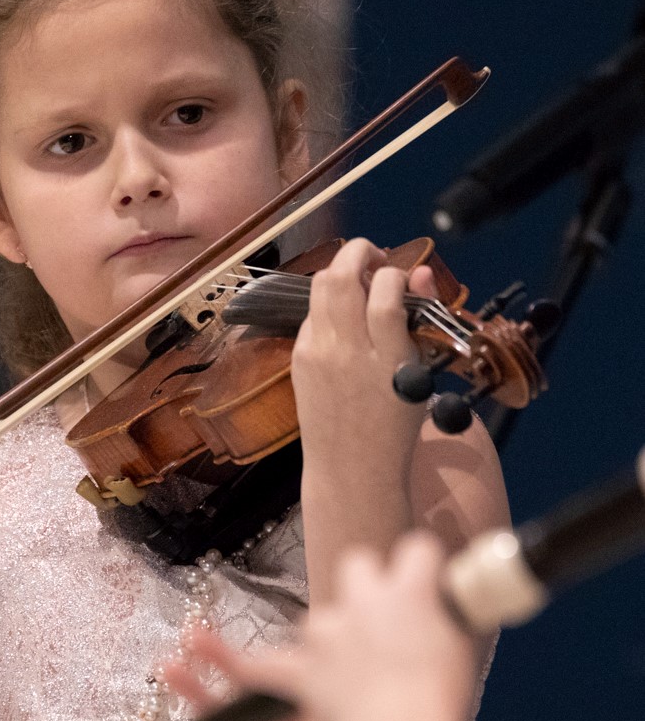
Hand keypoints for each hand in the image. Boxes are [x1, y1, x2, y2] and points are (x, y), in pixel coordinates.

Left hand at [291, 237, 436, 490]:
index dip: (396, 273)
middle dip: (359, 252)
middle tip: (375, 257)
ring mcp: (318, 354)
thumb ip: (419, 321)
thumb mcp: (419, 375)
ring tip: (359, 280)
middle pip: (342, 277)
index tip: (402, 278)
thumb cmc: (394, 428)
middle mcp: (348, 352)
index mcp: (388, 359)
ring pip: (320, 287)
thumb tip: (421, 273)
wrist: (350, 468)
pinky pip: (311, 314)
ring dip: (340, 271)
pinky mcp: (299, 359)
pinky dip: (327, 304)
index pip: (386, 293)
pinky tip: (342, 316)